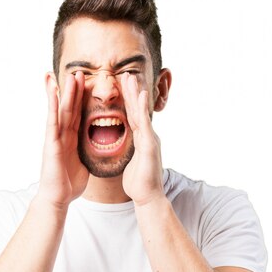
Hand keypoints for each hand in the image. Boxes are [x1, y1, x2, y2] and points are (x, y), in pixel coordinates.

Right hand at [38, 71, 88, 208]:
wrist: (58, 198)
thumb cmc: (69, 184)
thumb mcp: (84, 164)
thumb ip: (87, 153)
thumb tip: (96, 151)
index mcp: (72, 140)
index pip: (79, 115)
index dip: (83, 100)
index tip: (87, 84)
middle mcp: (63, 135)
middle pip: (70, 108)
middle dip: (74, 90)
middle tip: (78, 72)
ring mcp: (55, 137)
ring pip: (61, 109)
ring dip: (64, 91)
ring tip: (67, 74)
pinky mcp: (51, 142)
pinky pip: (53, 120)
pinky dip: (53, 104)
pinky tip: (53, 90)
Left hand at [121, 72, 164, 206]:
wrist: (148, 198)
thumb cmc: (139, 185)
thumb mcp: (131, 164)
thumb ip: (130, 153)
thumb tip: (125, 150)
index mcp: (141, 141)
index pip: (132, 117)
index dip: (127, 102)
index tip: (122, 87)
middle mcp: (147, 137)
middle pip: (137, 110)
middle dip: (131, 92)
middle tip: (126, 74)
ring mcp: (150, 140)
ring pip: (140, 113)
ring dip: (135, 94)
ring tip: (131, 77)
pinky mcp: (150, 146)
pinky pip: (144, 124)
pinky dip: (142, 109)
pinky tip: (140, 95)